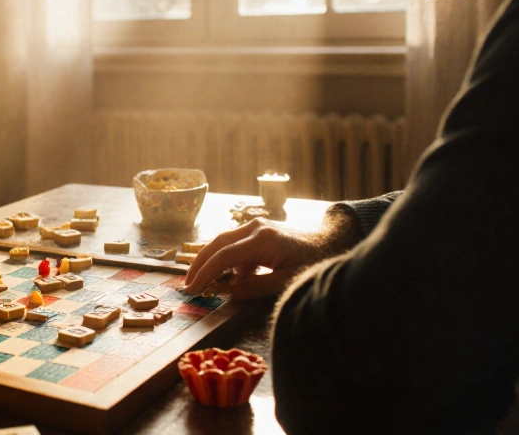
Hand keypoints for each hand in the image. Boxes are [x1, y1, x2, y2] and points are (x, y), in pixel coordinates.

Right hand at [182, 210, 361, 299]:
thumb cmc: (313, 262)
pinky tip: (224, 276)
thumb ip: (258, 287)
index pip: (224, 256)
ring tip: (198, 280)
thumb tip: (232, 291)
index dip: (206, 273)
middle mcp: (255, 228)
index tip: (193, 289)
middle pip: (217, 243)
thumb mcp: (287, 281)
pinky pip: (234, 243)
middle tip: (187, 284)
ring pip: (223, 241)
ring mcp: (256, 226)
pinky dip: (224, 258)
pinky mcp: (258, 231)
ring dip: (209, 260)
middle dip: (199, 263)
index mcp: (262, 239)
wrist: (331, 242)